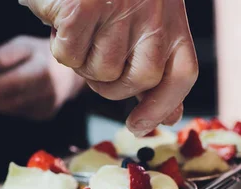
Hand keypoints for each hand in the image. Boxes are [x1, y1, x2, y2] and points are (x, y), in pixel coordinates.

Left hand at [0, 36, 84, 119]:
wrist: (68, 74)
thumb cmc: (41, 55)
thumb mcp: (25, 45)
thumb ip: (8, 53)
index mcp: (43, 70)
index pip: (14, 82)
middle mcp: (47, 91)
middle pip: (10, 101)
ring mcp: (47, 106)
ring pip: (12, 109)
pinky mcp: (44, 115)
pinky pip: (18, 112)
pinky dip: (3, 108)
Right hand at [19, 0, 197, 135]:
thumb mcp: (144, 19)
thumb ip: (154, 66)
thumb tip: (170, 115)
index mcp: (173, 18)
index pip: (181, 75)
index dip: (162, 107)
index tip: (137, 125)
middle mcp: (154, 14)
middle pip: (137, 81)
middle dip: (109, 83)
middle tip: (93, 56)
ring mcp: (121, 8)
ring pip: (100, 72)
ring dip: (82, 61)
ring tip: (79, 30)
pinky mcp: (84, 7)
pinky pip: (70, 55)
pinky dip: (59, 44)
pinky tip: (61, 21)